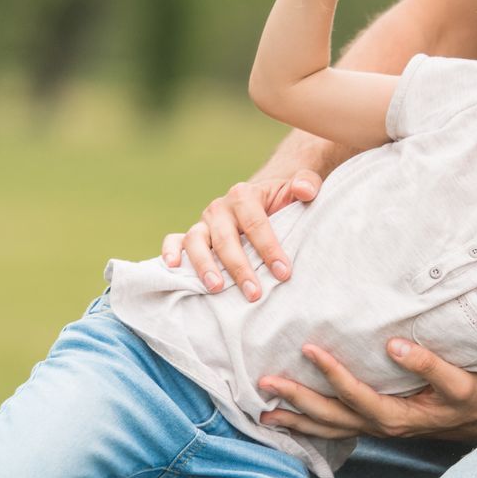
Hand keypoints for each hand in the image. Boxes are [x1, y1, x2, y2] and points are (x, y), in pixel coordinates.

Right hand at [161, 171, 320, 300]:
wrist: (264, 197)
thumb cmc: (283, 200)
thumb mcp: (298, 189)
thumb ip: (307, 184)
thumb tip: (305, 190)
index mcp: (244, 195)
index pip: (256, 225)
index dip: (269, 249)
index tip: (283, 273)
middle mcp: (220, 208)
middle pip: (226, 239)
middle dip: (240, 267)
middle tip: (254, 293)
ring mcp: (204, 222)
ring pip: (196, 241)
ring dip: (204, 266)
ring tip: (217, 288)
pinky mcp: (192, 234)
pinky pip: (174, 239)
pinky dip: (170, 251)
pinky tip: (173, 268)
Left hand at [257, 338, 476, 441]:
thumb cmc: (475, 398)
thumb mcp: (461, 382)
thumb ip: (429, 365)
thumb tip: (394, 344)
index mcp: (398, 417)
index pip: (356, 396)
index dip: (332, 374)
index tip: (310, 350)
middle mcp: (382, 427)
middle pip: (331, 418)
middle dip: (297, 401)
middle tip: (265, 384)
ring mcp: (378, 430)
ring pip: (330, 429)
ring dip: (297, 419)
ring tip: (264, 413)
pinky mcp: (378, 426)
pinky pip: (338, 429)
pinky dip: (312, 426)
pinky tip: (295, 420)